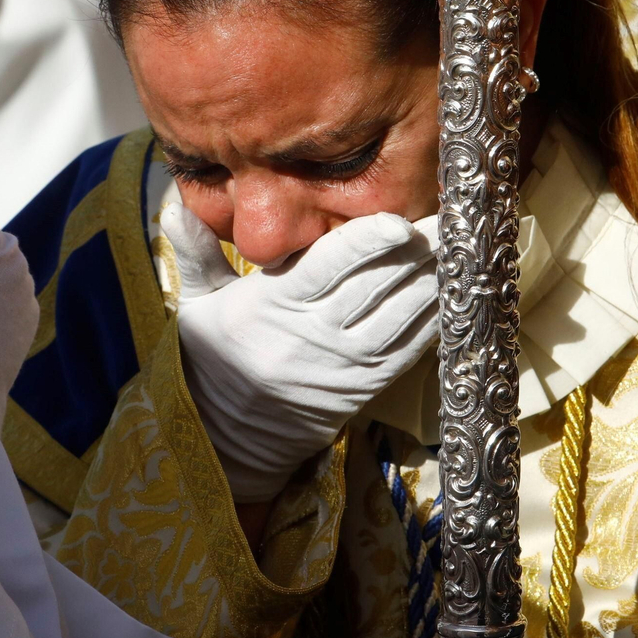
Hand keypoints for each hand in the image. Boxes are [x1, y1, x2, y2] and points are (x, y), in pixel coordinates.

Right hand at [161, 204, 438, 501]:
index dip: (367, 242)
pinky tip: (458, 287)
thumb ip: (193, 249)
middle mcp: (314, 336)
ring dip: (437, 278)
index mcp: (272, 307)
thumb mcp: (196, 301)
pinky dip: (438, 315)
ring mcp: (347, 364)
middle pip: (378, 285)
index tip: (398, 221)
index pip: (328, 269)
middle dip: (418, 249)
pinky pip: (413, 347)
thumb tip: (174, 201)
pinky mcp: (368, 385)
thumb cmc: (213, 356)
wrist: (229, 436)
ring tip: (463, 243)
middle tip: (452, 214)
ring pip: (404, 314)